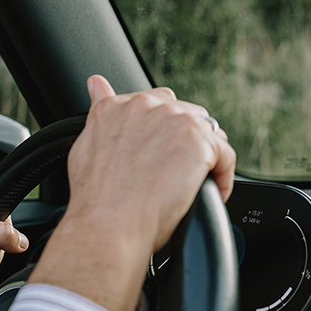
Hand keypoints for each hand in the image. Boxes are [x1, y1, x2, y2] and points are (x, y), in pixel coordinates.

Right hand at [66, 74, 235, 255]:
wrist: (107, 226)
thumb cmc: (95, 200)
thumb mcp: (85, 145)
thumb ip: (98, 112)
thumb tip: (97, 85)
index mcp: (116, 107)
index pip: (153, 103)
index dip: (160, 131)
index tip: (159, 154)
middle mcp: (145, 106)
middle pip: (184, 113)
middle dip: (184, 141)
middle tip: (173, 174)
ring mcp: (174, 121)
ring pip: (208, 132)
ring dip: (204, 157)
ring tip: (191, 185)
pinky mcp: (199, 143)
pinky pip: (225, 156)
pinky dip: (222, 178)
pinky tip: (209, 194)